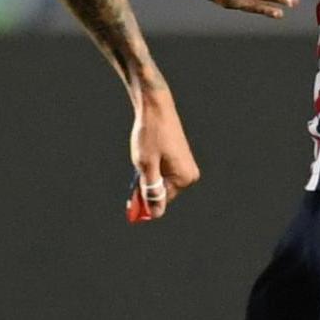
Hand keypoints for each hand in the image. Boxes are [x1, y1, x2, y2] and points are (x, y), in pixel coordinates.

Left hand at [127, 81, 199, 221]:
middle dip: (146, 188)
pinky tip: (146, 155)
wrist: (155, 106)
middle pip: (162, 192)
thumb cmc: (150, 134)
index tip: (130, 203)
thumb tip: (155, 213)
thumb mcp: (146, 166)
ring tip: (142, 158)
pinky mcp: (180, 157)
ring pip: (161, 181)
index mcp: (184, 178)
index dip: (143, 201)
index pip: (161, 202)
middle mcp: (189, 174)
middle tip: (135, 172)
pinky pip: (164, 171)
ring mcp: (185, 165)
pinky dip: (152, 168)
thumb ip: (151, 191)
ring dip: (147, 177)